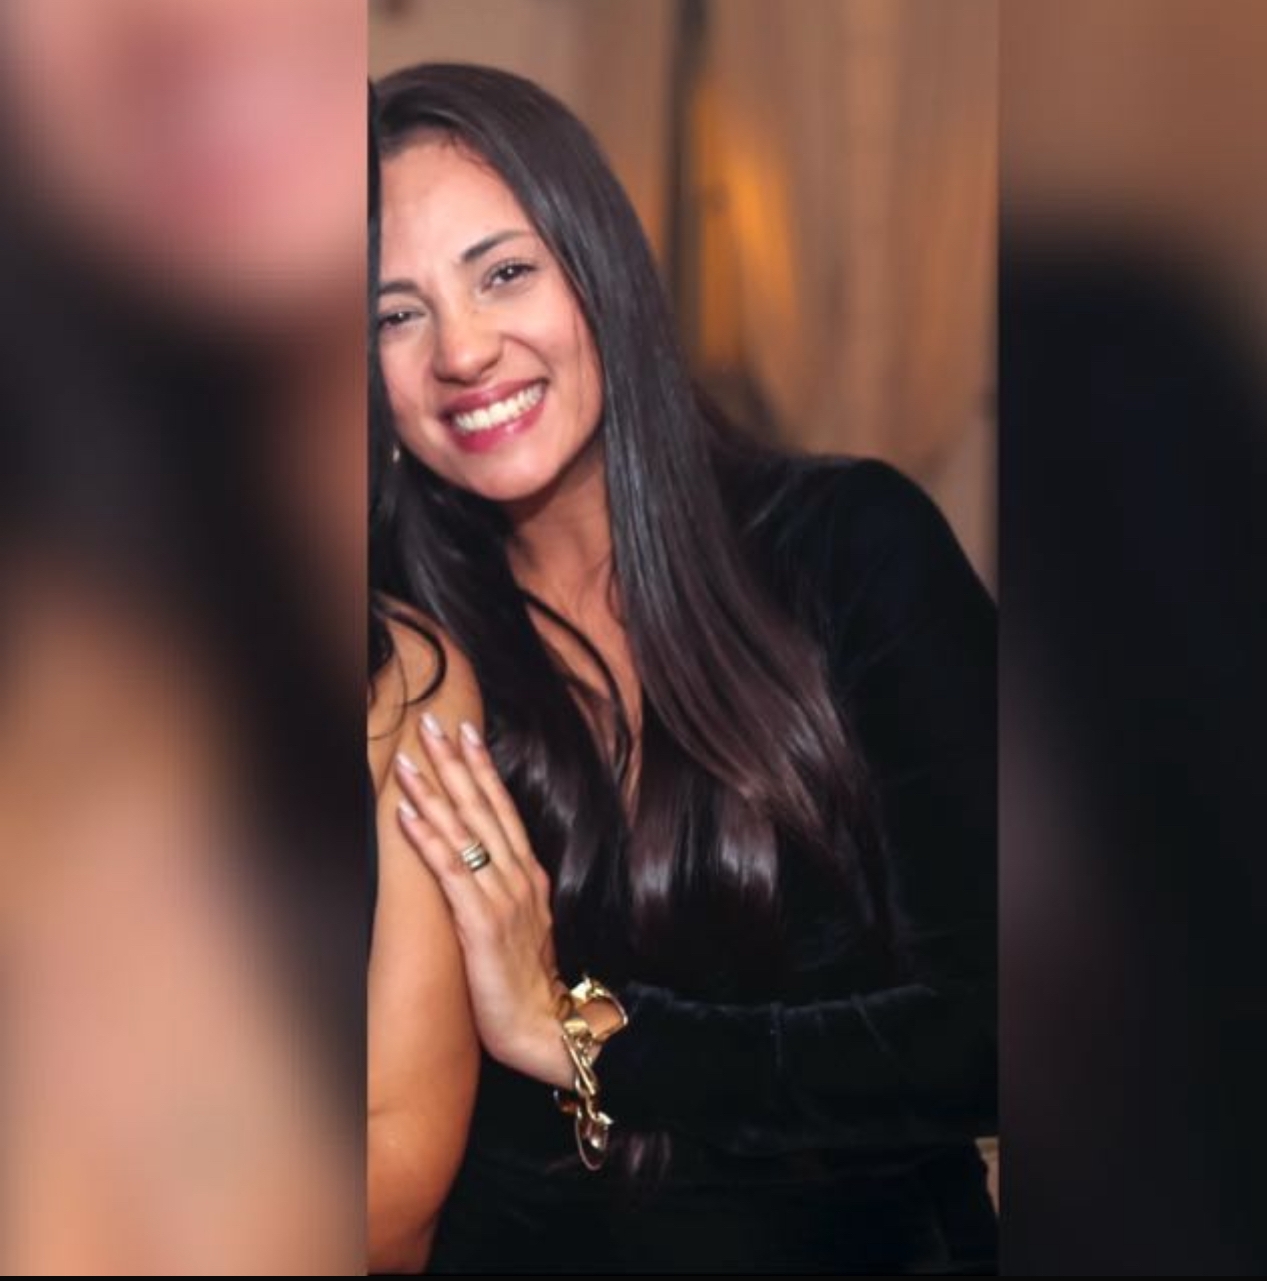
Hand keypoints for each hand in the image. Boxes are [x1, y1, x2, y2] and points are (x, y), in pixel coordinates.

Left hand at [393, 714, 572, 1089]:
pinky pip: (451, 872)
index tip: (468, 732)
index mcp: (530, 875)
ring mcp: (502, 898)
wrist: (548, 1029)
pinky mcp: (482, 924)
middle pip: (484, 808)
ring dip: (435, 790)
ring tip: (412, 759)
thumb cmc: (528, 983)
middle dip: (457, 763)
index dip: (484, 769)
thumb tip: (490, 861)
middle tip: (434, 724)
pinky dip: (429, 838)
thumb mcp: (523, 925)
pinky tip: (408, 814)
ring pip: (465, 831)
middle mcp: (519, 878)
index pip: (504, 810)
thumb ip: (509, 888)